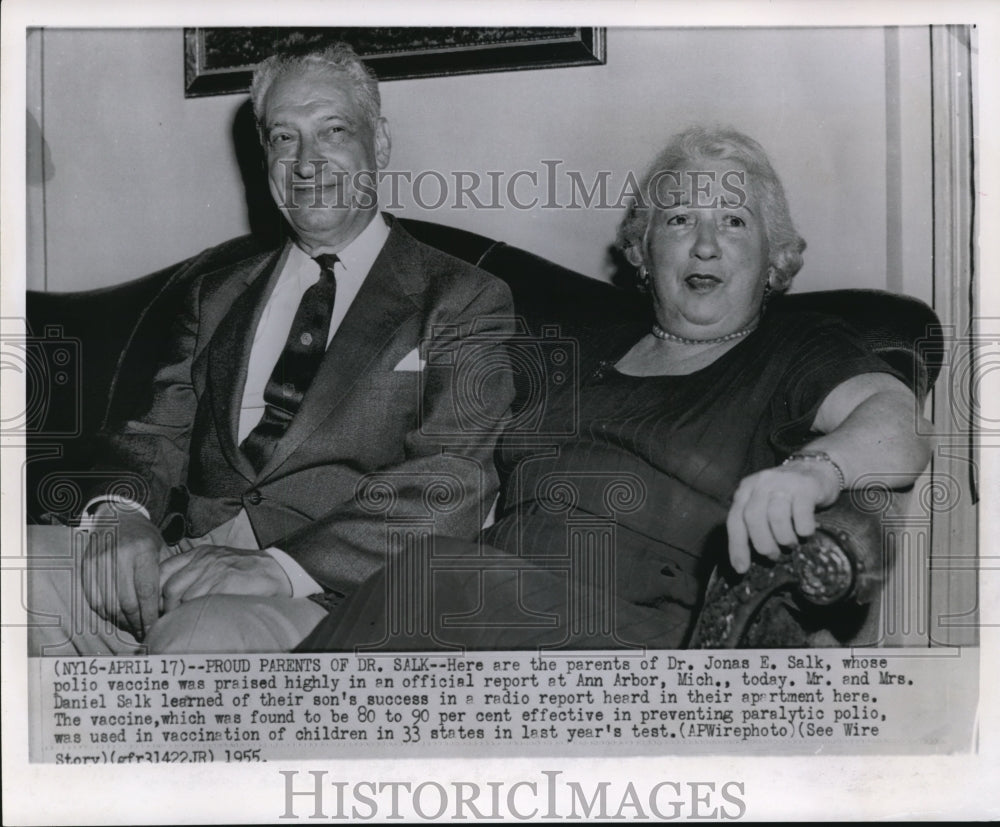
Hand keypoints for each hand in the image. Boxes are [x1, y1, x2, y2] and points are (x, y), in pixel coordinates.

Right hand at [79, 509, 164, 639]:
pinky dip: (105, 613)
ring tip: (131, 627)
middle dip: (136, 621)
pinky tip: (115, 618)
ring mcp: (100, 560)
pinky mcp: (86, 566)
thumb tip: (167, 609)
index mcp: (143, 550)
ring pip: (109, 603)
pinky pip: (93, 598)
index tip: (154, 627)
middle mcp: (120, 555)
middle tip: (143, 632)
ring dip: (120, 621)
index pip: (146, 590)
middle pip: (127, 600)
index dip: (150, 613)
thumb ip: (163, 576)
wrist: (118, 516)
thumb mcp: (160, 549)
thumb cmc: (144, 537)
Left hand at [159, 546, 291, 613]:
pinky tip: (198, 620)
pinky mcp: (226, 581)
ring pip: (183, 596)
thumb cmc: (245, 571)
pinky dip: (196, 612)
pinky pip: (201, 600)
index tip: (157, 608)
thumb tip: (171, 596)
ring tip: (181, 624)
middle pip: (169, 587)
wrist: (276, 570)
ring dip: (179, 614)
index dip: (156, 592)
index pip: (163, 570)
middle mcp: (204, 560)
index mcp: (199, 554)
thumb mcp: (217, 562)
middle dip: (165, 609)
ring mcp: (215, 570)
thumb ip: (196, 572)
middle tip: (167, 623)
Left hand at [725, 462, 840, 573]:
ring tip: (790, 543)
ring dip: (784, 539)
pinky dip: (804, 530)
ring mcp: (783, 482)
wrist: (818, 468)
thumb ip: (753, 522)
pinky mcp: (805, 486)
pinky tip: (805, 532)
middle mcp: (761, 483)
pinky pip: (801, 515)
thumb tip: (744, 560)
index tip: (741, 569)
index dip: (737, 546)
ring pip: (776, 517)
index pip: (735, 520)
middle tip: (773, 555)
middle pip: (753, 518)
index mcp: (746, 489)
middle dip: (763, 544)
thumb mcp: (764, 502)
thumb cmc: (788, 494)